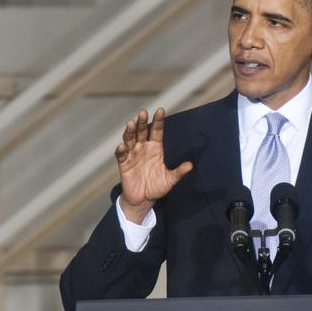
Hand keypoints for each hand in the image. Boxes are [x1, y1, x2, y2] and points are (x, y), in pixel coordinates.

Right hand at [115, 107, 192, 221]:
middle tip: (143, 112)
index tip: (160, 110)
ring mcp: (133, 155)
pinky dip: (121, 150)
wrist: (144, 200)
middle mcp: (143, 148)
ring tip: (131, 123)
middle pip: (142, 132)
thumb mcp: (170, 180)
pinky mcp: (124, 164)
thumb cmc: (157, 187)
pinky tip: (122, 146)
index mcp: (156, 148)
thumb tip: (190, 165)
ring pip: (130, 139)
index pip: (157, 131)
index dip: (158, 121)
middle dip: (142, 122)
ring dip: (130, 131)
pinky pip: (121, 155)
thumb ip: (179, 172)